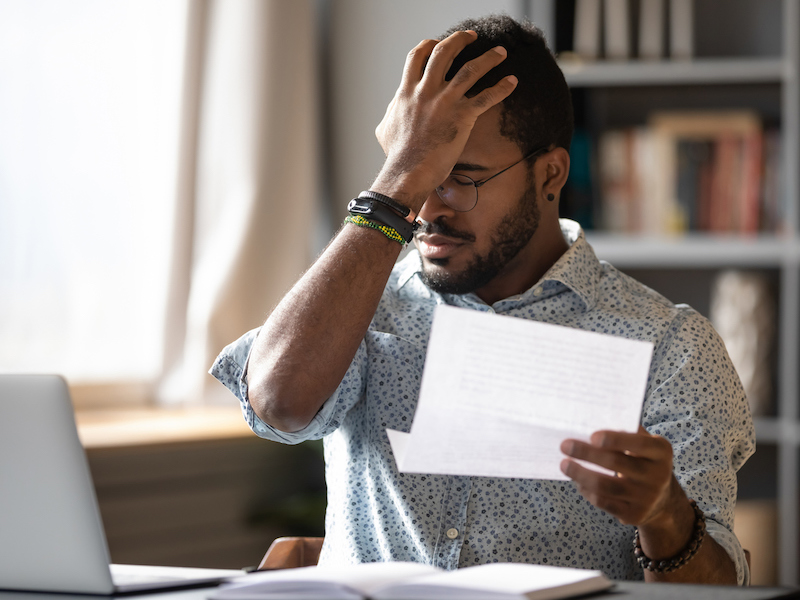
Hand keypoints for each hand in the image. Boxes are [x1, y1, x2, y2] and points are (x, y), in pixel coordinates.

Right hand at [372, 30, 517, 208]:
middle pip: (445, 52)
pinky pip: (486, 97)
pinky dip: (501, 88)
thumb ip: (391, 113)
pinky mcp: (462, 117)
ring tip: (501, 52)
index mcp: (407, 91)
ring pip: (471, 69)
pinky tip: (512, 81)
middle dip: (460, 40)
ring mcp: (445, 102)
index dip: (429, 45)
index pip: (417, 56)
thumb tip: (392, 111)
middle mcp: (426, 91)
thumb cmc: (396, 155)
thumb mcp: (385, 129)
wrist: (408, 172)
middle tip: (472, 37)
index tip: (438, 42)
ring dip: (489, 58)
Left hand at [559, 426, 679, 527]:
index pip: (639, 443)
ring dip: (581, 474)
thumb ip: (625, 431)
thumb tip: (591, 420)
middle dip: (587, 453)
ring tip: (564, 464)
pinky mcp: (634, 514)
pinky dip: (587, 491)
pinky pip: (604, 502)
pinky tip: (577, 481)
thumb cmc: (643, 461)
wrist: (662, 500)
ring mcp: (647, 498)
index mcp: (661, 451)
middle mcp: (658, 475)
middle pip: (617, 463)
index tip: (592, 436)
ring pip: (607, 486)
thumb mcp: (644, 444)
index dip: (615, 439)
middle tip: (565, 445)